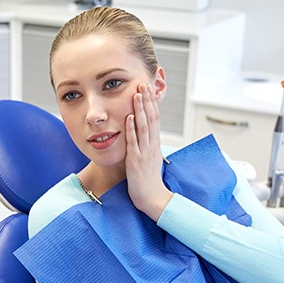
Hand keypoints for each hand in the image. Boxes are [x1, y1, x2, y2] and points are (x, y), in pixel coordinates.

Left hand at [125, 83, 172, 220]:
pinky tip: (128, 117)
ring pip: (143, 127)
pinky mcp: (136, 161)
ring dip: (140, 110)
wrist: (153, 198)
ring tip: (136, 95)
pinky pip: (134, 142)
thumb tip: (145, 134)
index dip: (151, 103)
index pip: (155, 119)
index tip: (147, 89)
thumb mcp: (150, 159)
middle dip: (146, 101)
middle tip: (143, 84)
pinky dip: (131, 129)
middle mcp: (152, 145)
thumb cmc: (149, 180)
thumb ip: (147, 145)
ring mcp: (144, 152)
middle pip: (151, 119)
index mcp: (155, 144)